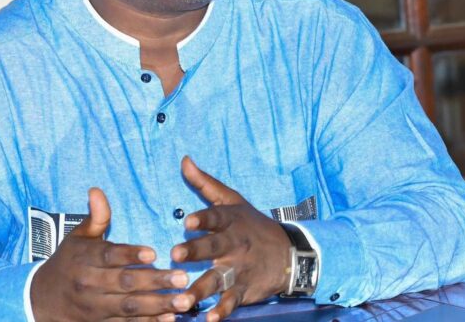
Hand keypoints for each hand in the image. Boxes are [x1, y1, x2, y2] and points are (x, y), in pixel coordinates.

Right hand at [31, 187, 194, 320]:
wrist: (43, 299)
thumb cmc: (69, 261)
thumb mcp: (78, 236)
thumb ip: (95, 217)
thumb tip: (96, 190)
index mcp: (85, 258)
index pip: (109, 255)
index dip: (131, 254)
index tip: (154, 253)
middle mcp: (90, 283)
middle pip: (124, 282)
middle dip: (155, 281)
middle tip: (182, 278)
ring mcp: (96, 307)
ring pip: (129, 306)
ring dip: (158, 305)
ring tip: (183, 300)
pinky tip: (169, 317)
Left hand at [170, 157, 290, 321]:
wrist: (289, 253)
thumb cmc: (252, 223)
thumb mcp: (231, 200)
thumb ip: (204, 183)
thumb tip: (184, 159)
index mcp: (230, 221)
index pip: (216, 217)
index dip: (203, 218)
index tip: (188, 221)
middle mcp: (235, 244)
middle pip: (214, 247)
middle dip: (195, 251)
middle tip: (175, 255)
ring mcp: (240, 269)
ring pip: (219, 279)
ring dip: (201, 289)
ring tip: (184, 299)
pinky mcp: (244, 290)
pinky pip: (232, 302)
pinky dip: (222, 312)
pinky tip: (209, 320)